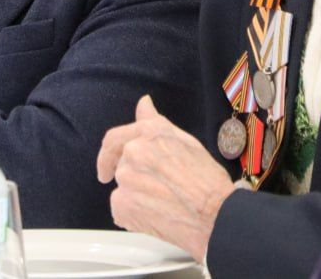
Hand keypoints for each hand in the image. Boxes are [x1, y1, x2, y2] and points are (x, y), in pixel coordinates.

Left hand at [97, 96, 233, 262]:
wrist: (214, 212)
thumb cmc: (207, 179)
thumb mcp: (184, 141)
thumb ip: (155, 123)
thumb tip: (143, 103)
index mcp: (148, 132)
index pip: (113, 139)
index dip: (108, 154)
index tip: (106, 167)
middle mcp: (134, 150)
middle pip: (121, 167)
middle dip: (134, 179)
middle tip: (154, 191)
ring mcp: (126, 178)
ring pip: (122, 189)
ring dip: (136, 197)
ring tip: (163, 204)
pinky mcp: (122, 204)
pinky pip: (121, 210)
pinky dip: (133, 216)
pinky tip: (156, 216)